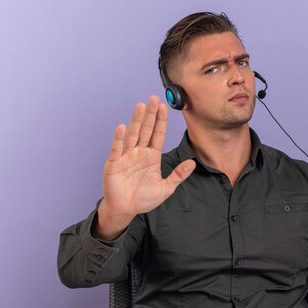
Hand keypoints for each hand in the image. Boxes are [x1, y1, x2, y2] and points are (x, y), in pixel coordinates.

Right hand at [94, 96, 195, 239]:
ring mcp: (126, 156)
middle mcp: (139, 153)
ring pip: (132, 135)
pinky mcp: (114, 164)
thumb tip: (192, 163)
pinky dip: (119, 139)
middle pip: (145, 130)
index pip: (157, 134)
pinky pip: (117, 149)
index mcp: (152, 156)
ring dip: (136, 121)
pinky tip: (122, 127)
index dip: (160, 121)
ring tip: (140, 106)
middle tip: (154, 98)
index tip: (164, 107)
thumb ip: (178, 175)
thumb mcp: (166, 188)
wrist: (126, 209)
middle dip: (150, 115)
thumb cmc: (144, 198)